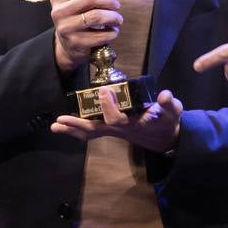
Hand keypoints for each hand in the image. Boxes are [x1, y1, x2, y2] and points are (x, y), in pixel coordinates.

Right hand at [50, 0, 121, 70]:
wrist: (68, 46)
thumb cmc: (79, 17)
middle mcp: (58, 12)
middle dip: (109, 1)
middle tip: (117, 5)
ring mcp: (66, 28)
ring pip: (96, 16)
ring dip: (113, 17)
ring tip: (118, 19)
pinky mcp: (75, 43)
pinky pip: (100, 35)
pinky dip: (112, 32)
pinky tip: (113, 31)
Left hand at [50, 87, 182, 154]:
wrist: (165, 137)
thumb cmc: (167, 121)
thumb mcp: (173, 111)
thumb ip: (169, 103)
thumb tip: (165, 95)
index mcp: (134, 124)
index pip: (116, 119)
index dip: (109, 106)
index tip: (104, 90)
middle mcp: (120, 129)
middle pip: (96, 130)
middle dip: (78, 125)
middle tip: (61, 120)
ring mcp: (114, 131)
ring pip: (90, 133)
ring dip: (72, 129)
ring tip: (55, 126)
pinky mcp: (111, 129)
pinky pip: (91, 132)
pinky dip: (77, 130)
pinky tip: (64, 127)